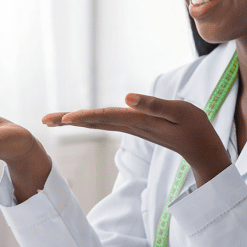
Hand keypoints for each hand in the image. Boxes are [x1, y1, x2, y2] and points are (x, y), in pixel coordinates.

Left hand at [45, 94, 230, 185]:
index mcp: (138, 122)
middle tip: (43, 120)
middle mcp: (130, 126)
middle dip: (68, 121)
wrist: (203, 148)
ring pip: (97, 123)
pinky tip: (78, 120)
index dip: (84, 116)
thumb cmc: (195, 127)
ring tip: (52, 120)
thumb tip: (126, 97)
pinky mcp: (135, 126)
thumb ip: (153, 105)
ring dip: (74, 121)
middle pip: (93, 122)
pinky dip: (89, 120)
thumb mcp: (179, 112)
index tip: (64, 119)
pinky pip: (105, 122)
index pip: (105, 117)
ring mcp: (131, 127)